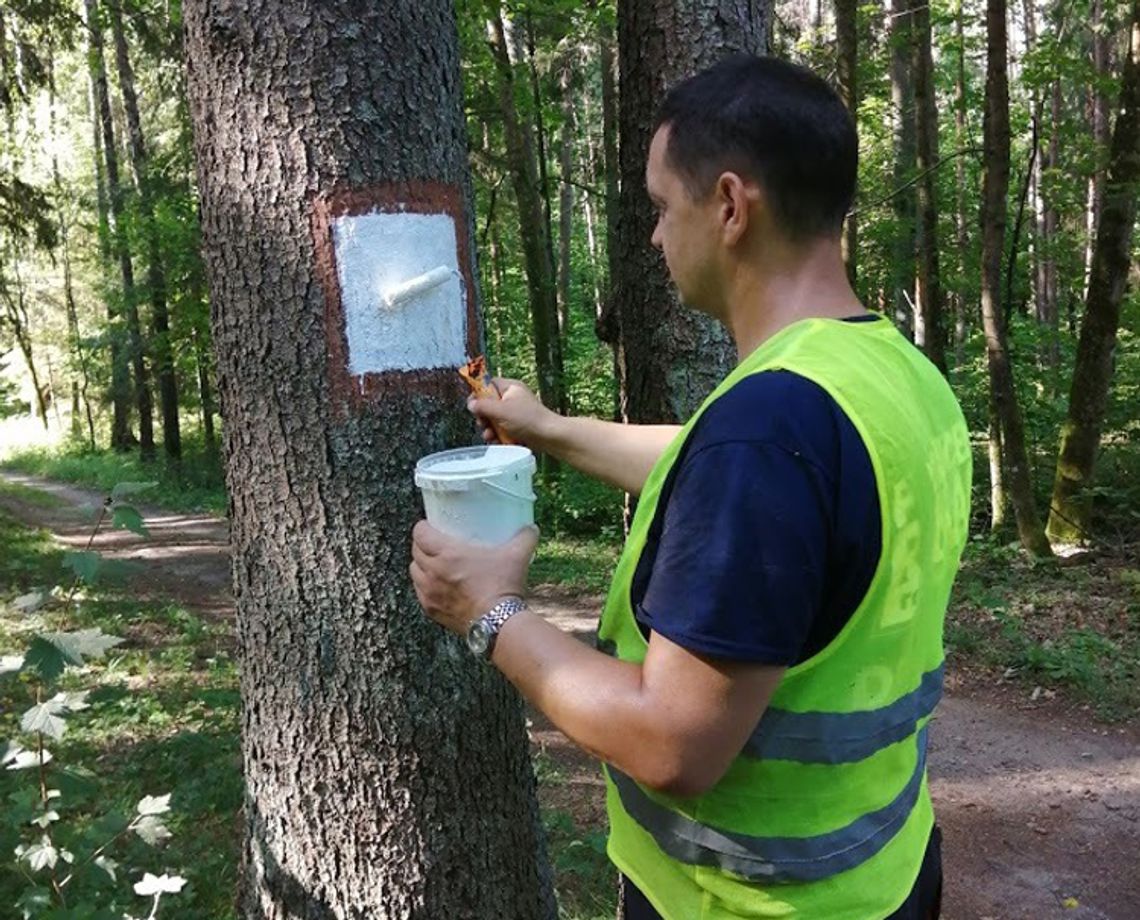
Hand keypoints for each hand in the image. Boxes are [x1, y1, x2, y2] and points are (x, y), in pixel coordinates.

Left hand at [410, 521, 538, 634]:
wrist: (498, 622)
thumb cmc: (503, 586)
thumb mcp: (517, 556)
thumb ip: (524, 538)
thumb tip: (531, 527)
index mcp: (447, 554)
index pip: (420, 533)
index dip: (423, 526)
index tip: (430, 525)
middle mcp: (433, 572)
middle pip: (415, 551)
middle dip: (421, 544)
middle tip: (434, 543)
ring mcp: (429, 593)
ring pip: (414, 572)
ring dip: (420, 565)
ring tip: (432, 564)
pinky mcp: (431, 610)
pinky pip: (419, 592)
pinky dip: (423, 586)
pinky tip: (435, 585)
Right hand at [468, 378, 554, 447]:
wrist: (549, 436)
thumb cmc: (527, 419)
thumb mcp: (501, 411)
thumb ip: (483, 406)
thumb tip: (470, 404)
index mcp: (510, 387)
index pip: (488, 384)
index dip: (478, 394)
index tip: (473, 405)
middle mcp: (513, 398)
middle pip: (489, 404)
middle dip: (484, 417)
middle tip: (483, 424)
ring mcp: (516, 413)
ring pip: (495, 419)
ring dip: (490, 429)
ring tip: (490, 436)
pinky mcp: (518, 426)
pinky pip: (503, 429)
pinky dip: (500, 435)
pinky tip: (498, 442)